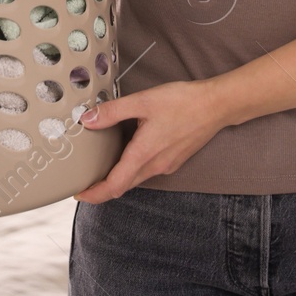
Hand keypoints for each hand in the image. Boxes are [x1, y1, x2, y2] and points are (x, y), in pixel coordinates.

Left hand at [71, 79, 230, 203]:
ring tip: (102, 166)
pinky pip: (148, 170)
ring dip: (119, 178)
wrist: (216, 106)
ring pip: (136, 179)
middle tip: (85, 180)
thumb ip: (113, 112)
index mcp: (144, 154)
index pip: (114, 186)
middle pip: (123, 186)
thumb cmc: (182, 102)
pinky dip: (133, 168)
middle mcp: (155, 165)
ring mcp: (166, 165)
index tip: (79, 193)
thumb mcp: (143, 101)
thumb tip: (87, 120)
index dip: (94, 194)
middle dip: (103, 187)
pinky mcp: (174, 160)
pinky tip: (129, 152)